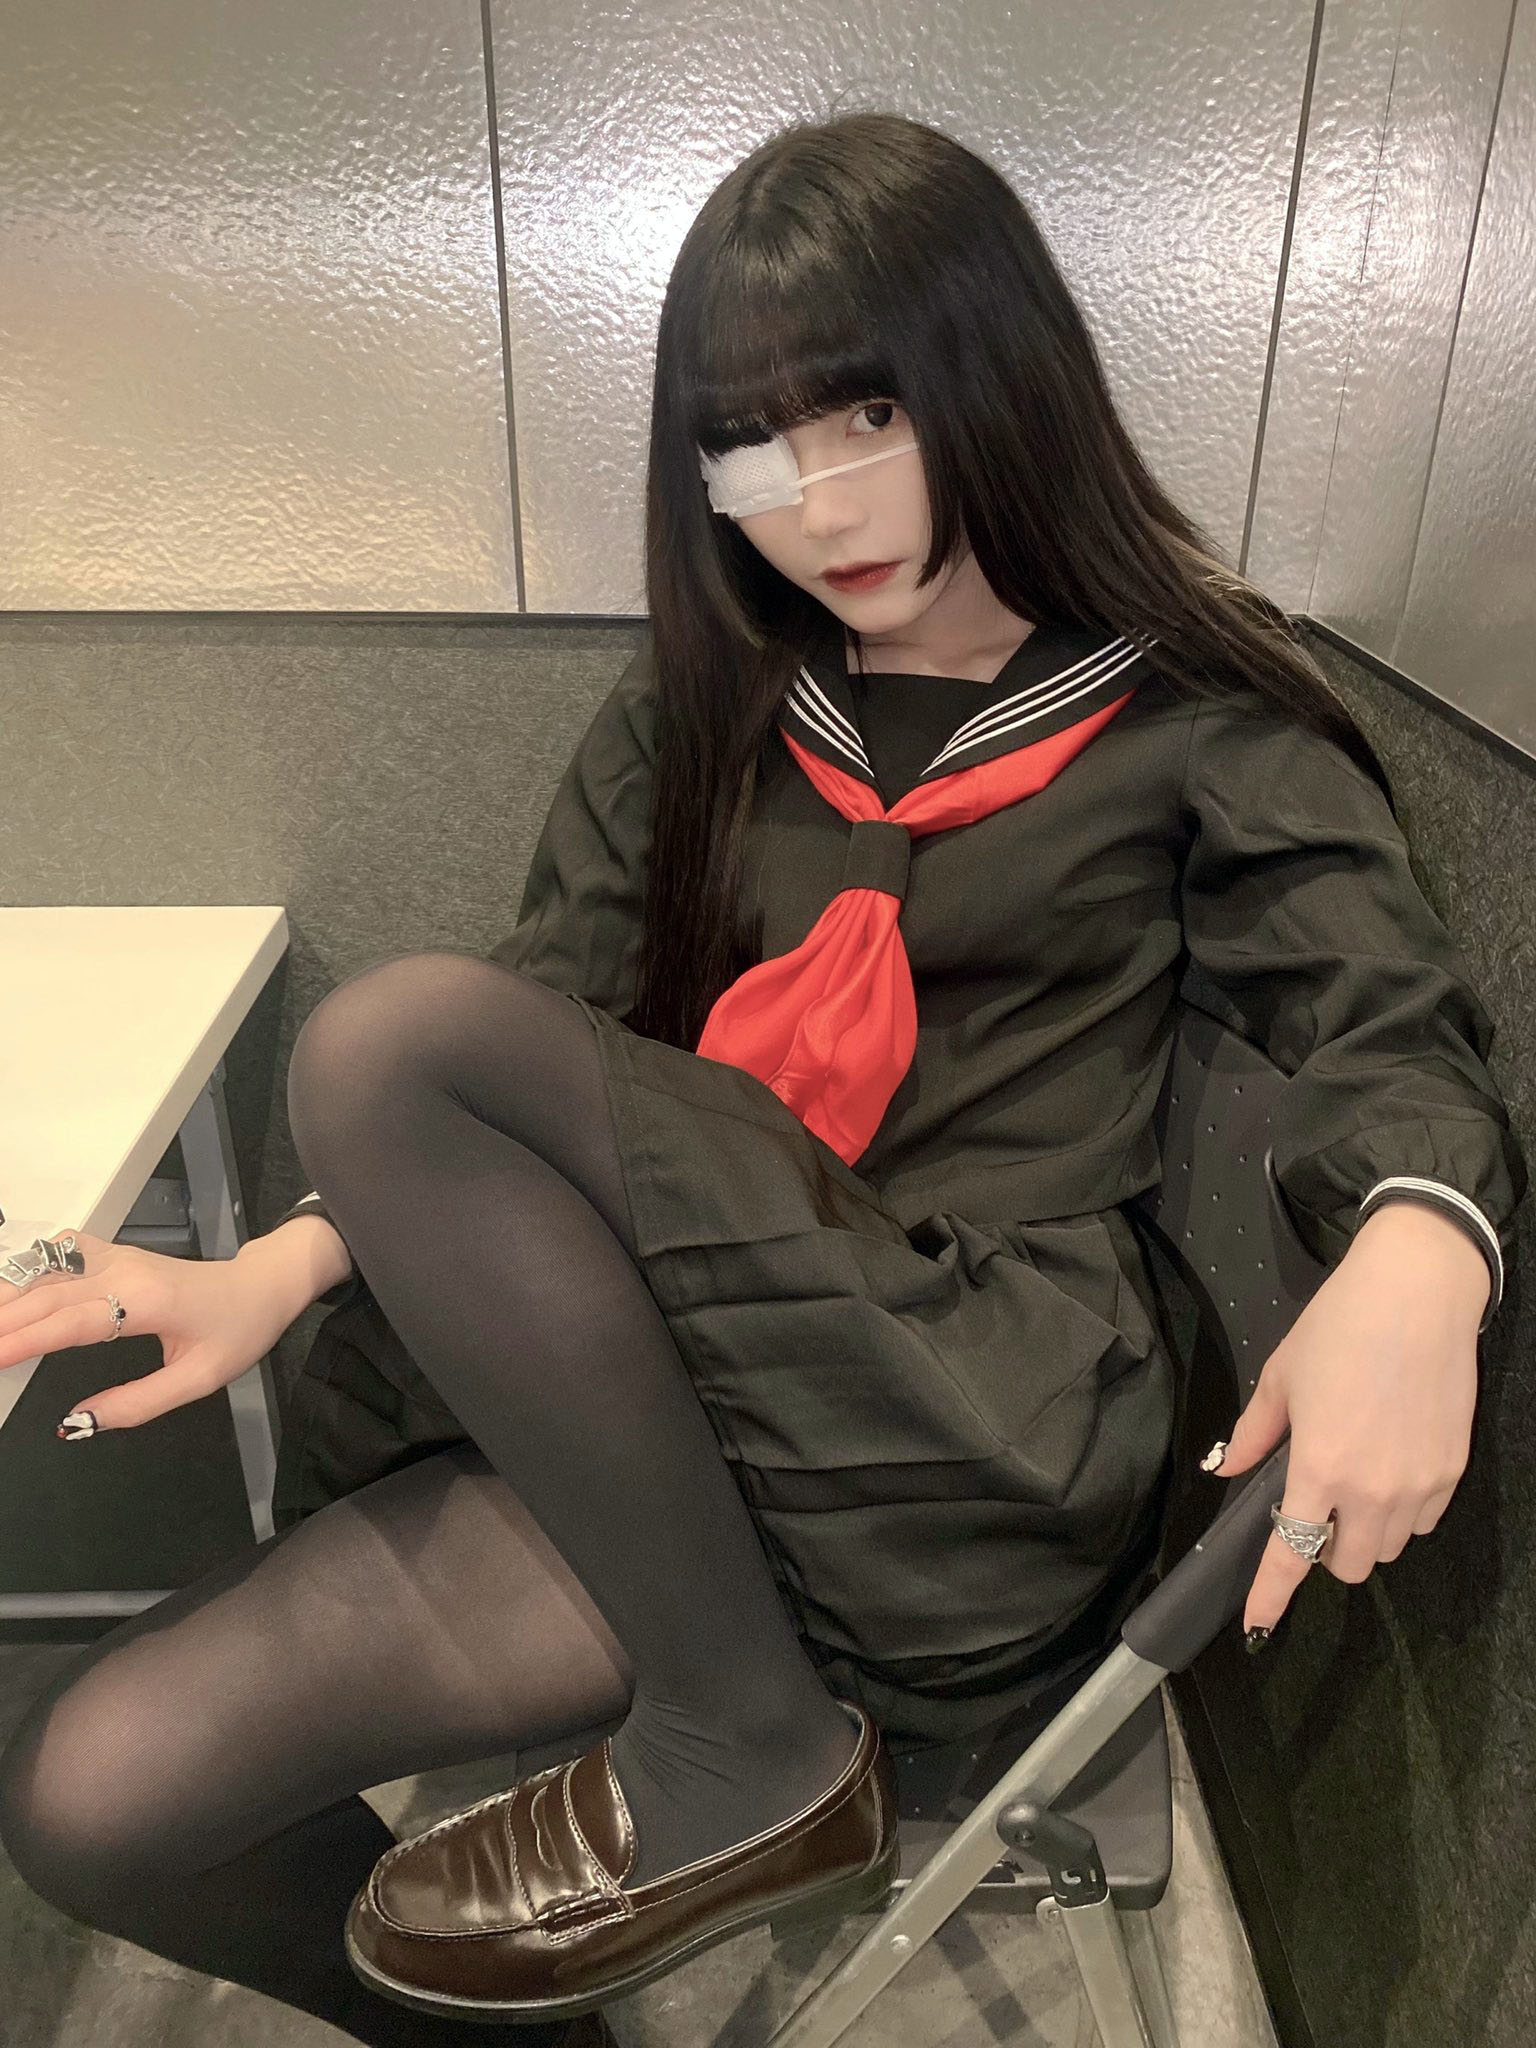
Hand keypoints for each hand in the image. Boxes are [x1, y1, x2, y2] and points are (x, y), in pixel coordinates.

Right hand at [0, 1229, 293, 1432]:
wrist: (260, 1285)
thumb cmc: (237, 1330)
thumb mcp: (199, 1380)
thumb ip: (137, 1405)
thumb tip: (79, 1422)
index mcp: (146, 1302)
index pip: (70, 1322)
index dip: (24, 1341)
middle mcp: (124, 1271)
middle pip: (47, 1295)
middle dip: (3, 1321)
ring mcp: (117, 1257)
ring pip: (46, 1270)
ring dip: (8, 1294)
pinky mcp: (114, 1254)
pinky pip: (61, 1253)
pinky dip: (28, 1268)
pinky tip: (11, 1287)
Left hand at [1207, 1202, 1486, 1633]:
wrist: (1417, 1295)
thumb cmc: (1338, 1329)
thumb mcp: (1281, 1377)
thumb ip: (1254, 1433)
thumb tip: (1225, 1467)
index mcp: (1320, 1468)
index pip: (1291, 1553)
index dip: (1271, 1594)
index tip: (1256, 1624)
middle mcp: (1372, 1490)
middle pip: (1350, 1566)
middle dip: (1326, 1551)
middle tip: (1314, 1507)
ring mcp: (1419, 1485)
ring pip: (1390, 1548)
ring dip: (1365, 1532)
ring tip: (1355, 1483)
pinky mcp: (1453, 1472)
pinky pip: (1424, 1521)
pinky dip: (1403, 1513)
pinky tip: (1391, 1470)